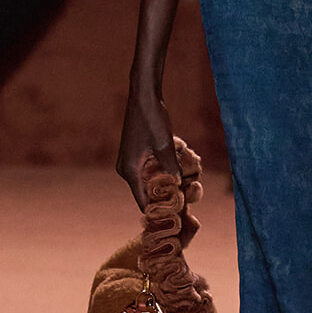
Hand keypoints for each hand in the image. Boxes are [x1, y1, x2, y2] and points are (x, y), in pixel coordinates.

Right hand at [116, 87, 180, 208]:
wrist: (143, 96)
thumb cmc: (152, 119)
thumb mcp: (165, 145)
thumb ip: (171, 168)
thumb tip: (179, 185)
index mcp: (129, 171)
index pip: (142, 201)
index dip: (158, 210)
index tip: (175, 216)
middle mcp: (125, 169)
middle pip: (146, 192)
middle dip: (165, 195)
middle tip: (186, 198)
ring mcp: (129, 162)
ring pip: (149, 180)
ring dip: (165, 181)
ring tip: (185, 184)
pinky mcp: (134, 154)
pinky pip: (148, 170)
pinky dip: (161, 171)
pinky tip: (177, 168)